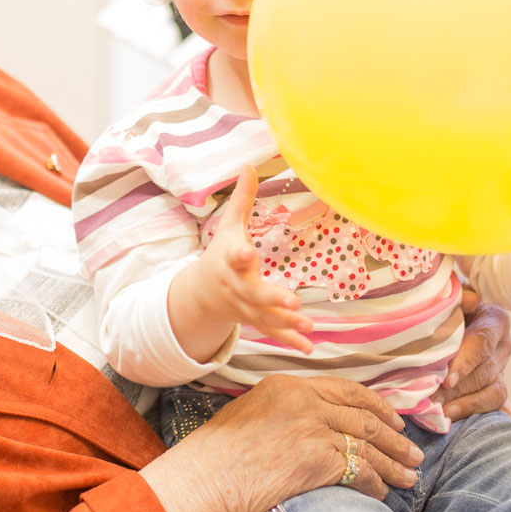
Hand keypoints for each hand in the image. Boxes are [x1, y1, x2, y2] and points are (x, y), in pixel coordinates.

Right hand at [139, 376, 423, 511]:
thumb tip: (319, 426)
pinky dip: (376, 482)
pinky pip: (359, 470)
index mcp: (287, 385)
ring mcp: (312, 428)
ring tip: (409, 473)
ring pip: (368, 444)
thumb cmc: (216, 457)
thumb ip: (286, 411)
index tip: (393, 419)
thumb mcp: (251, 415)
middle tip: (411, 449)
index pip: (344, 390)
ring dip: (393, 461)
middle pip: (363, 416)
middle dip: (393, 436)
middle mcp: (303, 400)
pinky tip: (382, 491)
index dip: (376, 405)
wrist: (203, 480)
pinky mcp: (317, 458)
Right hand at [170, 166, 313, 359]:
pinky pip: (272, 332)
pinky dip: (290, 341)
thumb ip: (242, 199)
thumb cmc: (220, 253)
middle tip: (292, 300)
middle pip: (254, 293)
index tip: (247, 253)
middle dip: (272, 298)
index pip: (234, 256)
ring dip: (287, 322)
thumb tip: (248, 164)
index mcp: (230, 259)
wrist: (201, 293)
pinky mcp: (254, 320)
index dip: (240, 255)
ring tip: (309, 325)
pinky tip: (309, 347)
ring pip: (266, 316)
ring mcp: (245, 307)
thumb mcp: (229, 226)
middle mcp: (237, 286)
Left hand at [433, 288, 510, 420]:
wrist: (452, 316)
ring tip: (438, 410)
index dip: (466, 362)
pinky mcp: (496, 385)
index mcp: (495, 320)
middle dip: (457, 388)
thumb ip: (459, 299)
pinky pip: (491, 401)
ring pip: (489, 388)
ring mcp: (501, 367)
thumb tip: (470, 301)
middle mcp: (504, 345)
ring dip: (462, 401)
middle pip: (484, 370)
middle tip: (432, 399)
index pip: (483, 343)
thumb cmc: (448, 305)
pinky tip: (450, 415)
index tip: (448, 379)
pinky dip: (471, 408)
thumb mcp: (451, 297)